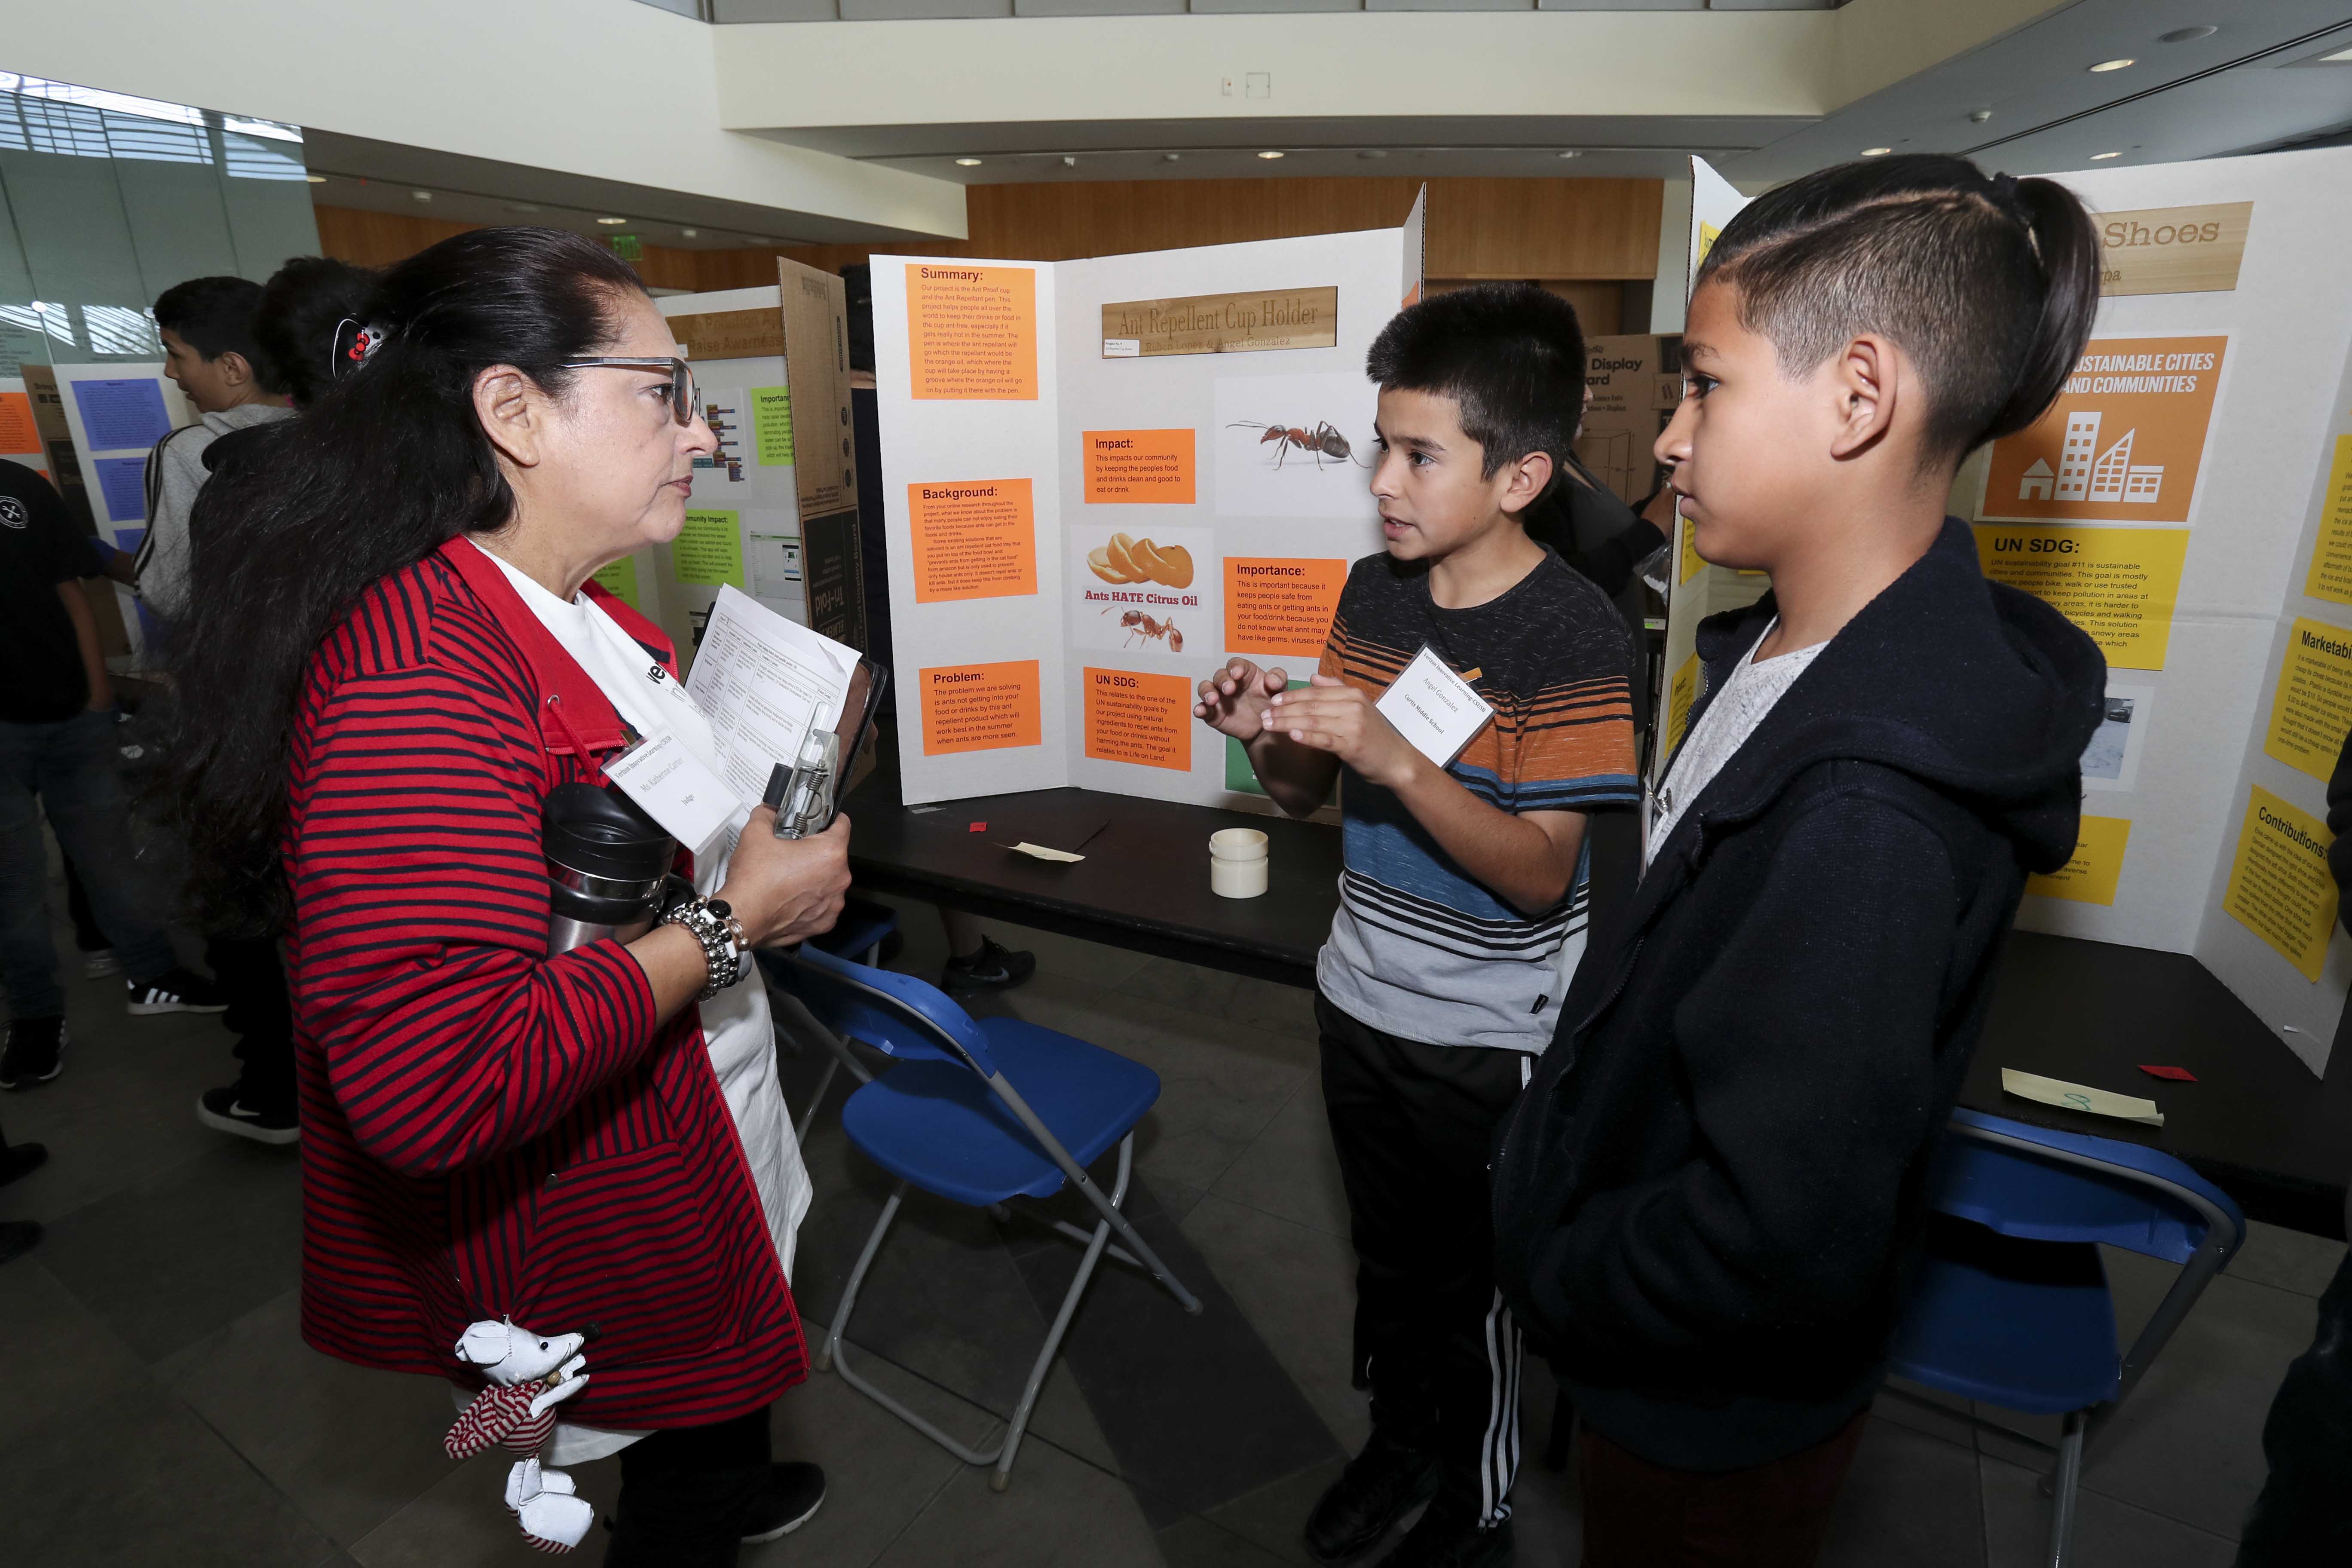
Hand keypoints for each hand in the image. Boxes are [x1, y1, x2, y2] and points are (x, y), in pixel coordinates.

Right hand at [716, 808, 850, 947]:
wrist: (742, 918)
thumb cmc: (753, 880)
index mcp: (830, 853)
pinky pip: (823, 905)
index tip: (819, 822)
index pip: (842, 825)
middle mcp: (839, 879)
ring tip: (790, 876)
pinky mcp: (824, 923)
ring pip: (829, 881)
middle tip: (794, 852)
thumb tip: (770, 810)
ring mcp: (834, 904)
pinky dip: (811, 901)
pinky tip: (791, 897)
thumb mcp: (755, 834)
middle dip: (816, 851)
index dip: (829, 820)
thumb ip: (767, 815)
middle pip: (834, 856)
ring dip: (815, 877)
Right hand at [1194, 658, 1288, 740]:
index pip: (1236, 664)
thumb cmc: (1269, 702)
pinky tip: (1200, 711)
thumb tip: (1271, 680)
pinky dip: (1200, 709)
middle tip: (1229, 689)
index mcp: (1244, 673)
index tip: (1237, 673)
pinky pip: (1203, 709)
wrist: (1265, 727)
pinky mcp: (1213, 713)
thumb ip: (1278, 680)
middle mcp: (1229, 682)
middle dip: (1222, 680)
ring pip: (1206, 688)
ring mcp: (1219, 697)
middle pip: (1220, 675)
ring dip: (1207, 691)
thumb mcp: (1279, 690)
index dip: (1235, 667)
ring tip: (1212, 699)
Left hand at [1264, 675, 1422, 789]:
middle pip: (1311, 705)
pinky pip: (1324, 739)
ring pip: (1313, 721)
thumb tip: (1313, 677)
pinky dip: (1307, 736)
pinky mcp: (1352, 745)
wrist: (1396, 761)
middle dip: (1284, 709)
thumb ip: (1336, 689)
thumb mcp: (1359, 707)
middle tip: (1263, 714)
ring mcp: (1353, 725)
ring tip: (1269, 725)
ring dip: (1287, 722)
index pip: (1315, 692)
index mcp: (1352, 694)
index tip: (1272, 700)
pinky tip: (1292, 736)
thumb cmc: (1374, 735)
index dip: (1291, 695)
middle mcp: (1352, 706)